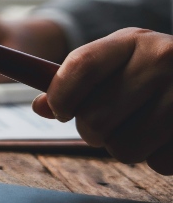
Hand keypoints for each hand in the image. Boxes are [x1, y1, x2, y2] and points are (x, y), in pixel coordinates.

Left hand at [32, 28, 172, 173]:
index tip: (59, 110)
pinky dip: (157, 157)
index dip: (60, 94)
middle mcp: (162, 59)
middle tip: (107, 123)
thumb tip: (41, 107)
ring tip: (140, 128)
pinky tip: (166, 136)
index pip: (80, 66)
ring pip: (122, 147)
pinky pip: (157, 162)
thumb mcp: (122, 61)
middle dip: (92, 129)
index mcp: (132, 40)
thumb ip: (80, 80)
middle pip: (95, 117)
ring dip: (124, 146)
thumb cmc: (159, 72)